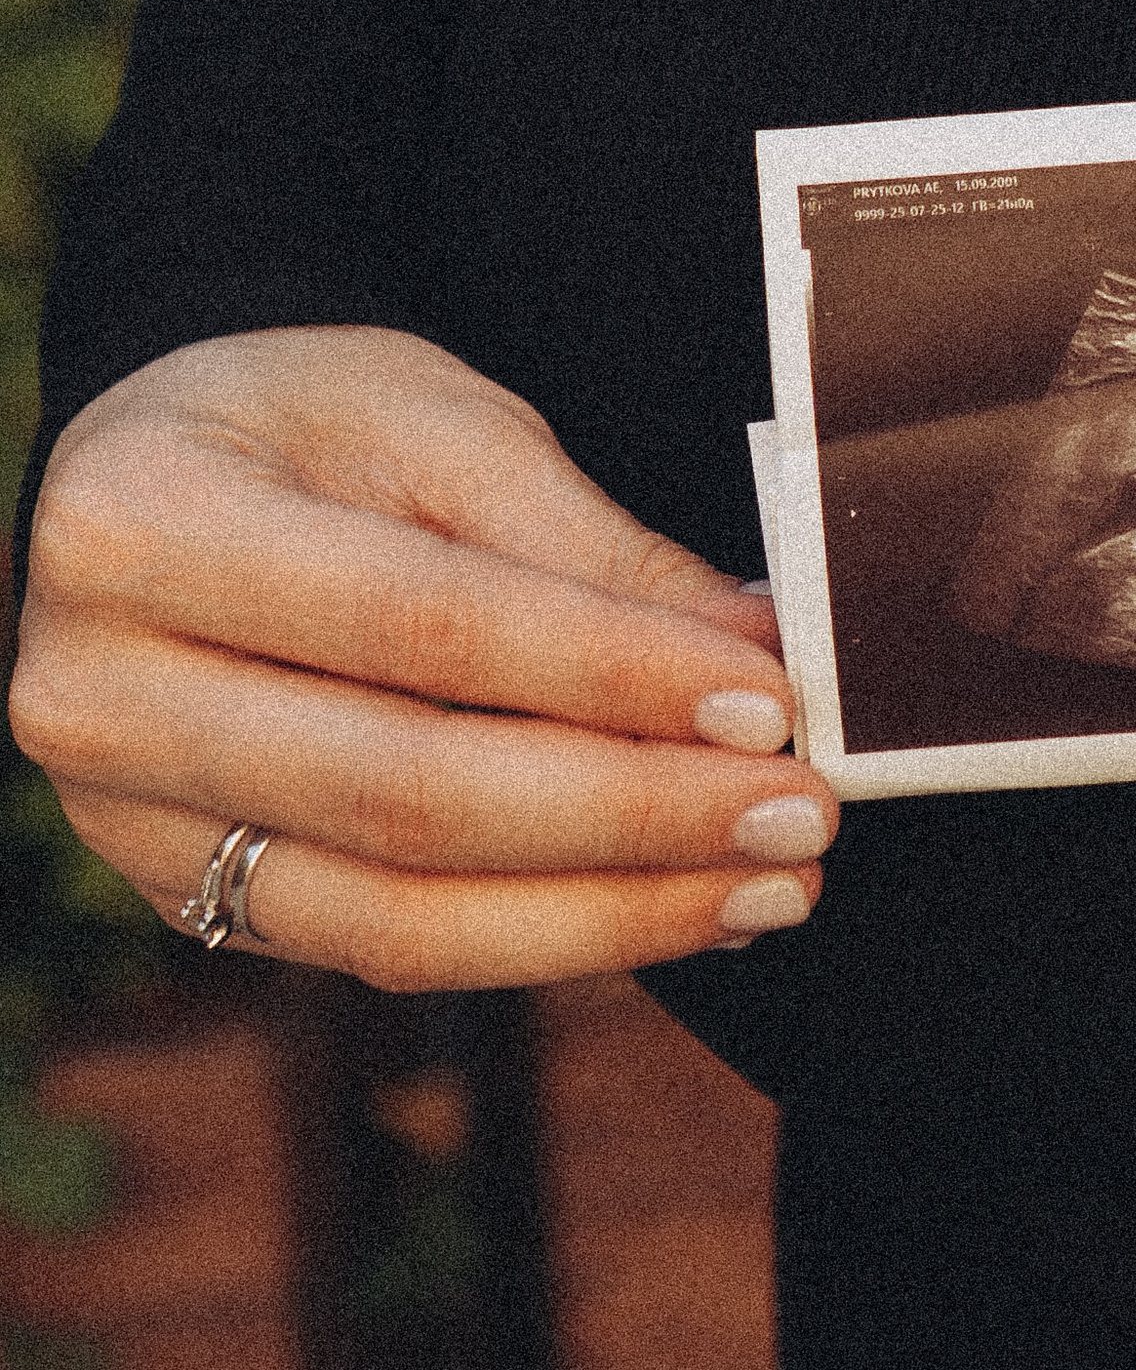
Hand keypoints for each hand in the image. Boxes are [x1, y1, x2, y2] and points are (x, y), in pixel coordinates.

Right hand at [10, 328, 838, 986]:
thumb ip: (590, 551)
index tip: (770, 701)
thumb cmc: (311, 422)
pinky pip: (383, 947)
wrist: (167, 470)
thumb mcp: (443, 425)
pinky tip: (673, 904)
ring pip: (397, 914)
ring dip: (608, 914)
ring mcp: (125, 822)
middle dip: (632, 815)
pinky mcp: (187, 897)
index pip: (423, 624)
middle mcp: (99, 694)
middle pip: (407, 793)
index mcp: (140, 525)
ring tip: (768, 883)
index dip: (610, 672)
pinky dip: (544, 937)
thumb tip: (761, 658)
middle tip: (802, 812)